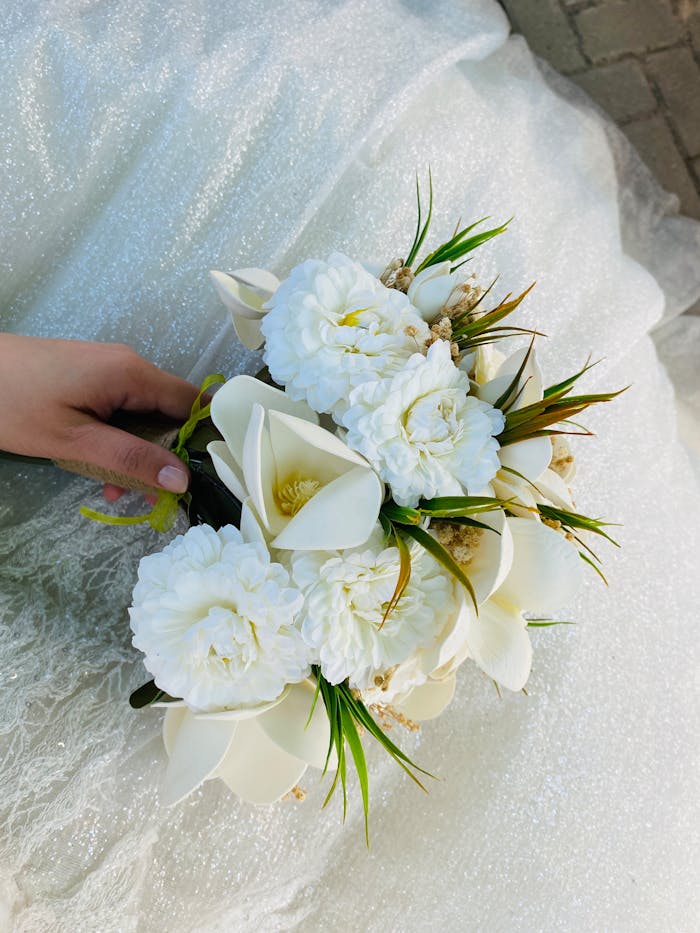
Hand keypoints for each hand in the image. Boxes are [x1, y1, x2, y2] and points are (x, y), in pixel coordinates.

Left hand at [0, 335, 199, 497]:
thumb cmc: (13, 404)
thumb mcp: (73, 441)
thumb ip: (130, 459)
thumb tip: (183, 479)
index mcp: (131, 374)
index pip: (193, 403)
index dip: (204, 439)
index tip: (204, 477)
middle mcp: (128, 365)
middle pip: (169, 414)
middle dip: (163, 457)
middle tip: (150, 499)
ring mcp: (108, 370)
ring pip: (142, 417)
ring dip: (135, 455)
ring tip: (111, 491)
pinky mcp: (90, 378)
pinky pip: (120, 412)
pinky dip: (116, 441)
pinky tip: (95, 469)